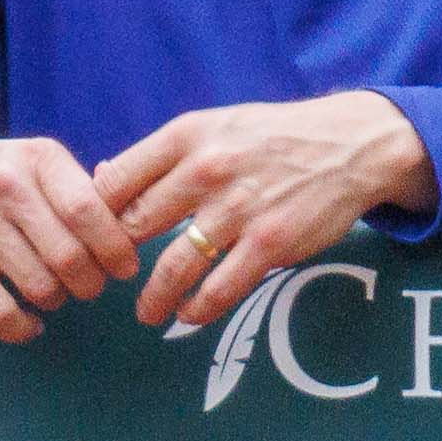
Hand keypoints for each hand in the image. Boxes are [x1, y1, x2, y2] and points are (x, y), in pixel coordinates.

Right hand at [0, 121, 137, 344]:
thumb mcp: (33, 161)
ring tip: (52, 293)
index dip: (115, 248)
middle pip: (69, 255)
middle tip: (88, 285)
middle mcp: (5, 186)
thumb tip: (132, 219)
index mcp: (38, 160)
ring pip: (40, 286)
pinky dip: (21, 327)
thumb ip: (79, 188)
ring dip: (56, 300)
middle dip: (89, 282)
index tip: (124, 267)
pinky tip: (28, 323)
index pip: (89, 210)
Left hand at [102, 92, 435, 331]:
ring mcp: (238, 208)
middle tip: (110, 283)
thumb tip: (99, 178)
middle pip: (134, 226)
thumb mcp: (212, 127)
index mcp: (186, 136)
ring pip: (172, 267)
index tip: (90, 241)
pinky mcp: (269, 243)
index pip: (114, 183)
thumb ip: (159, 155)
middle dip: (115, 262)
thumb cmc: (270, 138)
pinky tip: (188, 314)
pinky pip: (219, 289)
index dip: (92, 219)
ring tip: (147, 312)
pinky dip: (197, 309)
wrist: (351, 144)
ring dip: (152, 298)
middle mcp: (207, 169)